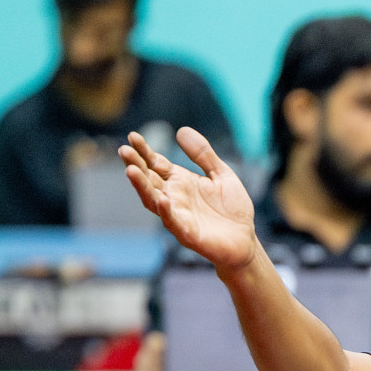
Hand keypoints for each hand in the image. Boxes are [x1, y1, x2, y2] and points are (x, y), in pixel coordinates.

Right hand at [119, 128, 257, 271]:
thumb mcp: (222, 174)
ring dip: (141, 186)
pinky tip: (162, 200)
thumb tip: (181, 130)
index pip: (156, 163)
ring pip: (153, 200)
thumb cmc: (232, 209)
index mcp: (180, 181)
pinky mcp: (187, 234)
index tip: (132, 136)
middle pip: (149, 180)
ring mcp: (178, 215)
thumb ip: (203, 155)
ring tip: (131, 170)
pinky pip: (173, 222)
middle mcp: (174, 197)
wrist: (246, 240)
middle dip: (135, 165)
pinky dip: (166, 212)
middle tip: (124, 150)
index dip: (144, 151)